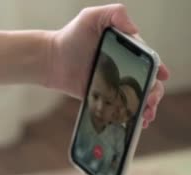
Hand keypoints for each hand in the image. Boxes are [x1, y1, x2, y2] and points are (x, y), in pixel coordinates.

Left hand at [48, 4, 169, 127]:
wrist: (50, 59)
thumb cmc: (70, 35)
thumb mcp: (91, 17)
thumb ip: (114, 14)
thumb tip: (133, 29)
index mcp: (128, 50)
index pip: (148, 61)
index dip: (157, 70)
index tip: (161, 77)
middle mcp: (125, 67)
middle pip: (147, 82)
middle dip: (154, 93)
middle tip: (150, 101)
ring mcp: (114, 83)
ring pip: (136, 97)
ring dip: (145, 108)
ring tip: (145, 116)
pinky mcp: (102, 97)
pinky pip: (118, 108)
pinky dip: (128, 116)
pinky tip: (132, 124)